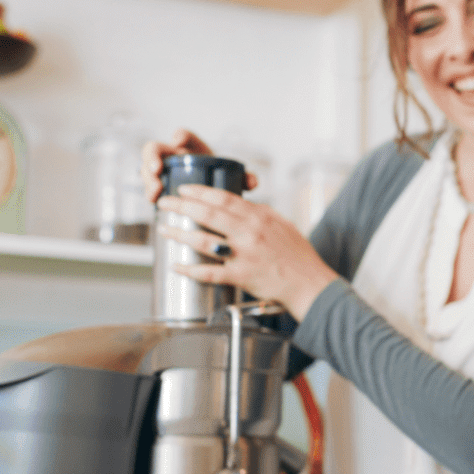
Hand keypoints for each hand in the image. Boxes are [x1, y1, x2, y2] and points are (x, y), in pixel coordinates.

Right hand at [139, 128, 257, 208]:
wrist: (208, 197)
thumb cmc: (220, 181)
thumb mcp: (231, 178)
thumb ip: (244, 178)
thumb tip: (252, 181)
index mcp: (191, 149)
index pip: (184, 136)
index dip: (180, 136)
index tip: (179, 142)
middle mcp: (172, 156)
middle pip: (155, 149)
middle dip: (152, 157)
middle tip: (157, 170)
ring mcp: (161, 171)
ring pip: (146, 167)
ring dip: (147, 178)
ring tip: (154, 191)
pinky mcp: (156, 186)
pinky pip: (147, 185)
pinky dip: (149, 192)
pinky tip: (153, 201)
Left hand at [157, 184, 339, 320]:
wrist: (310, 284)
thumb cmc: (298, 256)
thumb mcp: (281, 224)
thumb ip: (258, 214)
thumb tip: (239, 205)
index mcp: (259, 217)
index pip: (223, 198)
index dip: (199, 192)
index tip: (183, 189)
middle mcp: (249, 233)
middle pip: (207, 215)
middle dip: (181, 207)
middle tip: (164, 203)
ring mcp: (244, 255)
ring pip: (203, 241)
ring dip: (179, 235)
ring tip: (163, 229)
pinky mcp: (241, 277)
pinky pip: (209, 273)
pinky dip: (190, 270)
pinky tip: (177, 266)